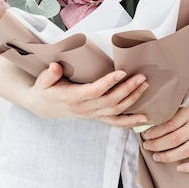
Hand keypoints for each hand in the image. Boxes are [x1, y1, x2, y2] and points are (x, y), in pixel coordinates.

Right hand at [26, 62, 148, 127]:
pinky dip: (130, 121)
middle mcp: (84, 108)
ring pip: (116, 111)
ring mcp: (92, 114)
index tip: (122, 72)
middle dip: (128, 89)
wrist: (44, 107)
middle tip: (142, 77)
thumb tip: (56, 67)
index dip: (109, 82)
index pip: (94, 91)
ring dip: (132, 99)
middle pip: (110, 101)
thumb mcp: (43, 81)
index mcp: (73, 97)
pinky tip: (144, 118)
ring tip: (145, 86)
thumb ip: (50, 74)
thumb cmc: (45, 90)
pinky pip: (115, 122)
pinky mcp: (96, 116)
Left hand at [141, 75, 188, 172]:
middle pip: (175, 139)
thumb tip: (141, 127)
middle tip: (147, 146)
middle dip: (157, 145)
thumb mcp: (177, 111)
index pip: (169, 124)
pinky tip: (178, 168)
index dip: (155, 132)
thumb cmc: (187, 116)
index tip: (145, 136)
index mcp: (187, 114)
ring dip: (168, 156)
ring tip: (156, 157)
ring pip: (185, 151)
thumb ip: (164, 118)